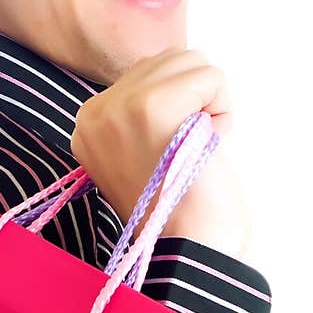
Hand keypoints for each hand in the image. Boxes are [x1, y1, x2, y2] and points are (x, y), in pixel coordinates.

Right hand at [70, 46, 252, 261]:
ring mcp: (121, 107)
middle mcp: (95, 111)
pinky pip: (210, 77)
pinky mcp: (153, 108)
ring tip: (197, 146)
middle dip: (196, 98)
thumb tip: (180, 68)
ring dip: (211, 102)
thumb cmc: (182, 209)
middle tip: (190, 149)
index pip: (148, 71)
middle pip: (170, 58)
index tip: (171, 153)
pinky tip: (209, 145)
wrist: (191, 253)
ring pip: (192, 61)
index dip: (179, 106)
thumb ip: (145, 110)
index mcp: (89, 121)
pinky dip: (223, 109)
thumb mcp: (143, 151)